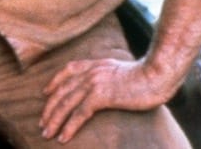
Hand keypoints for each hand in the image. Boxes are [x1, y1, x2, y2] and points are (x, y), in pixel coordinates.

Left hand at [39, 57, 173, 142]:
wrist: (158, 74)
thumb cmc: (147, 76)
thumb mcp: (122, 70)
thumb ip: (110, 75)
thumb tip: (108, 85)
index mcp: (95, 64)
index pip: (67, 70)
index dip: (54, 82)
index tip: (45, 93)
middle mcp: (90, 72)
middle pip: (61, 91)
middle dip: (49, 108)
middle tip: (42, 123)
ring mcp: (94, 83)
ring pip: (66, 103)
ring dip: (54, 120)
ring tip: (47, 133)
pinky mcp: (101, 96)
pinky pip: (79, 113)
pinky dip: (69, 126)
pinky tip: (63, 137)